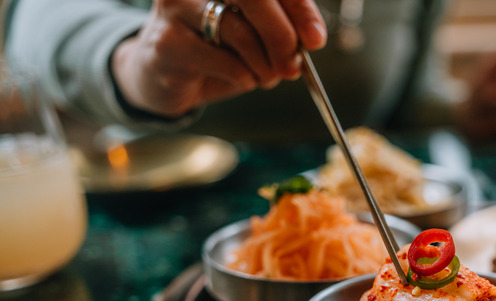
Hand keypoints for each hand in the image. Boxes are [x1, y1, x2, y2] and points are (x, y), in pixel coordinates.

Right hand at [111, 0, 326, 117]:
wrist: (162, 73)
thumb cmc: (214, 47)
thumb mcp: (252, 30)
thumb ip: (280, 24)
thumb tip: (311, 37)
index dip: (299, 8)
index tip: (315, 38)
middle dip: (282, 36)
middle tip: (293, 65)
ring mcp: (176, 8)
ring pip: (241, 32)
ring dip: (264, 65)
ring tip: (266, 77)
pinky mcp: (167, 43)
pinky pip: (226, 63)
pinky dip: (245, 78)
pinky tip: (242, 79)